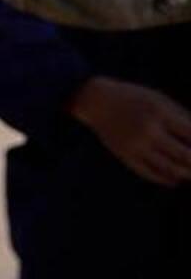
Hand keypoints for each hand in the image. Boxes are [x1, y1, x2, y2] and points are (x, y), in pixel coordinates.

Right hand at [68, 76, 190, 186]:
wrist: (97, 101)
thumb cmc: (134, 98)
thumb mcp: (159, 100)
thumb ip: (182, 116)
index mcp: (159, 113)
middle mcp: (148, 131)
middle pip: (185, 155)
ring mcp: (136, 145)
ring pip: (170, 168)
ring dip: (186, 173)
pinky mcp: (125, 156)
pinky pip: (150, 173)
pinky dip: (165, 179)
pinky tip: (175, 179)